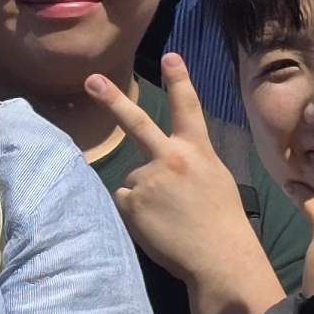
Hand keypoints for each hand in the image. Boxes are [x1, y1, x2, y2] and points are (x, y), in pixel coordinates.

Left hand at [86, 56, 258, 288]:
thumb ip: (189, 161)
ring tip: (169, 217)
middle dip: (112, 99)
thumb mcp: (215, 178)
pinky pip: (126, 200)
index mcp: (198, 150)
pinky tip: (157, 225)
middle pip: (137, 123)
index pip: (188, 108)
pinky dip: (136, 212)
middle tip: (91, 80)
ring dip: (144, 195)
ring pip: (133, 178)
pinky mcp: (133, 201)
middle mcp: (171, 157)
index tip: (170, 55)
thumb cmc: (222, 222)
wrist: (219, 257)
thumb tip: (160, 159)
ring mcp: (149, 179)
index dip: (179, 79)